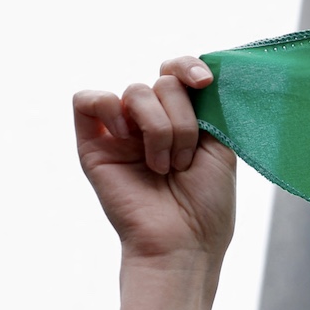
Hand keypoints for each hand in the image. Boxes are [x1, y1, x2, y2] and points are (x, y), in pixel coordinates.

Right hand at [73, 56, 236, 269]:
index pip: (179, 71)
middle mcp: (151, 122)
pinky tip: (127, 139)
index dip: (190, 67)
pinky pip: (88, 99)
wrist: (183, 243)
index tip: (205, 83)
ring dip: (160, 129)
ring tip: (164, 166)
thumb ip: (210, 107)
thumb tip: (204, 71)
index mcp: (183, 120)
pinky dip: (111, 110)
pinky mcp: (92, 144)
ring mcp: (121, 131)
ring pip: (136, 91)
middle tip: (186, 160)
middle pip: (163, 81)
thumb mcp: (221, 148)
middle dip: (183, 119)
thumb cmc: (207, 205)